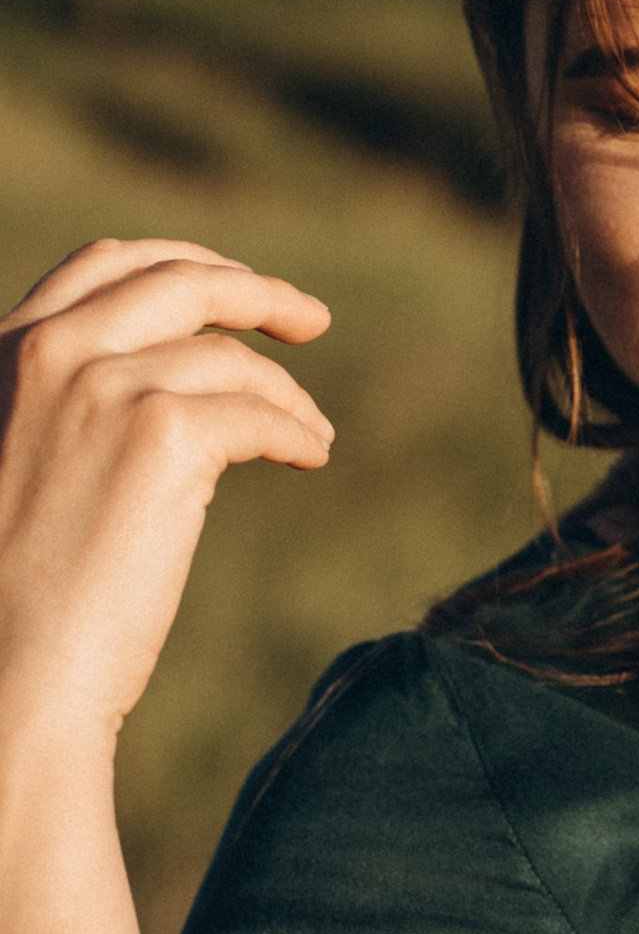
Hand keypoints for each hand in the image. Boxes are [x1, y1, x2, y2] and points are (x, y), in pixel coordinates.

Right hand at [0, 240, 332, 737]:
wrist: (12, 669)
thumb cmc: (16, 593)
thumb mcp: (22, 461)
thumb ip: (70, 404)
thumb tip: (167, 375)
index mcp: (5, 352)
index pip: (105, 264)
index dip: (184, 263)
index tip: (235, 287)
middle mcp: (49, 351)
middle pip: (178, 281)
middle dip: (254, 290)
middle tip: (310, 319)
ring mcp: (105, 387)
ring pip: (229, 358)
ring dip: (285, 391)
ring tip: (311, 432)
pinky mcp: (164, 436)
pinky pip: (261, 413)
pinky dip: (297, 430)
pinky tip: (311, 452)